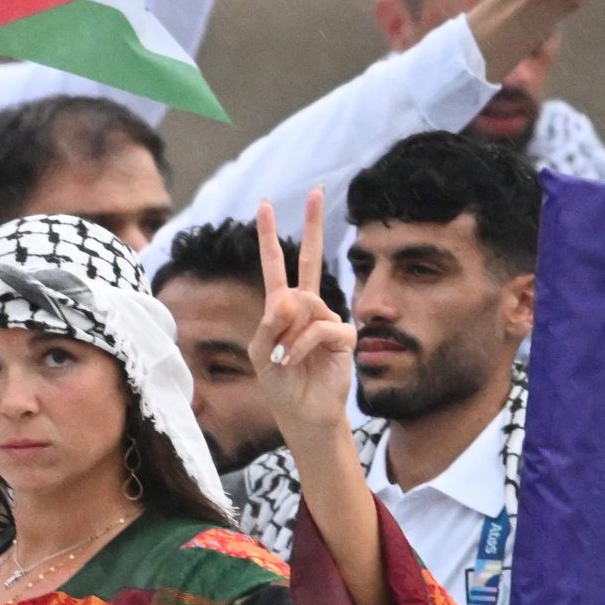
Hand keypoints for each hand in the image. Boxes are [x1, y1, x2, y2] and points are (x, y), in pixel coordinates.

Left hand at [250, 192, 355, 447]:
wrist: (301, 413)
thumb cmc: (279, 384)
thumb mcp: (260, 351)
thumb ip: (270, 323)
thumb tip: (288, 297)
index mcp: (283, 307)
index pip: (276, 265)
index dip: (270, 237)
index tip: (265, 205)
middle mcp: (308, 308)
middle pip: (312, 259)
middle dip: (313, 225)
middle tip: (316, 191)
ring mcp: (327, 319)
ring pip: (305, 306)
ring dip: (287, 334)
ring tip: (283, 358)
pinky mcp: (343, 336)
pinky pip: (320, 328)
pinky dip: (300, 345)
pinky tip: (292, 361)